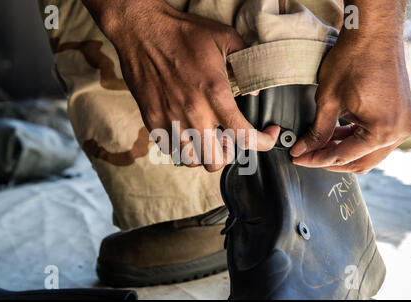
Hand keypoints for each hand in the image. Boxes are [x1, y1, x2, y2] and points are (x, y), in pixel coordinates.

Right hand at [84, 0, 279, 171]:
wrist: (142, 31)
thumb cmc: (183, 33)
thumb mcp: (225, 38)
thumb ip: (246, 64)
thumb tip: (256, 89)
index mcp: (215, 93)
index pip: (244, 135)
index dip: (263, 143)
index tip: (268, 136)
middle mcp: (193, 113)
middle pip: (216, 160)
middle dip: (228, 153)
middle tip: (228, 137)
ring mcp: (170, 119)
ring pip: (192, 161)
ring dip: (204, 153)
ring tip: (206, 137)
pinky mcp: (152, 120)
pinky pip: (169, 149)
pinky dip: (181, 147)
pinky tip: (186, 132)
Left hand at [290, 9, 410, 173]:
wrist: (372, 34)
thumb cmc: (353, 60)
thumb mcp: (328, 102)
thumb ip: (316, 132)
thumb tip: (302, 150)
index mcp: (382, 131)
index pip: (343, 156)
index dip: (316, 159)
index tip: (300, 159)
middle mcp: (398, 131)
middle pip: (359, 161)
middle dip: (330, 160)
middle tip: (307, 155)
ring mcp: (402, 124)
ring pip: (368, 152)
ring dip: (343, 151)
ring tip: (318, 144)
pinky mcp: (400, 115)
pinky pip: (376, 138)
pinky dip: (356, 139)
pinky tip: (336, 134)